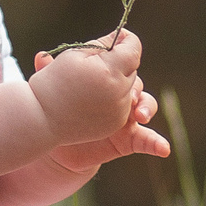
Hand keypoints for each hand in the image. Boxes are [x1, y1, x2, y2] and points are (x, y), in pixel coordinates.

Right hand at [28, 29, 142, 143]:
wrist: (40, 118)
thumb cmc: (54, 82)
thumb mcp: (74, 54)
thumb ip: (103, 43)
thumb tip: (123, 37)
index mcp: (110, 73)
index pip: (134, 50)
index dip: (128, 40)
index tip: (118, 37)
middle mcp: (120, 94)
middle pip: (132, 68)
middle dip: (119, 62)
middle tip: (96, 63)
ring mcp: (119, 111)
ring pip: (128, 87)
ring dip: (117, 81)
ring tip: (92, 83)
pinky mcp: (116, 123)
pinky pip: (122, 104)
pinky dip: (113, 98)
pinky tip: (92, 98)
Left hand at [34, 55, 171, 168]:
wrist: (62, 141)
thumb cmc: (62, 107)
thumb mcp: (57, 90)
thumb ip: (51, 74)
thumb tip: (41, 57)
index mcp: (108, 79)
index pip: (122, 67)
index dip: (124, 65)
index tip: (121, 67)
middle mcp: (121, 95)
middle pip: (137, 85)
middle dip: (134, 88)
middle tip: (128, 95)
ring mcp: (128, 117)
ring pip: (146, 106)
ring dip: (147, 108)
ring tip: (141, 115)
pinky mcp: (130, 139)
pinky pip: (147, 140)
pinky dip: (158, 144)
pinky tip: (164, 149)